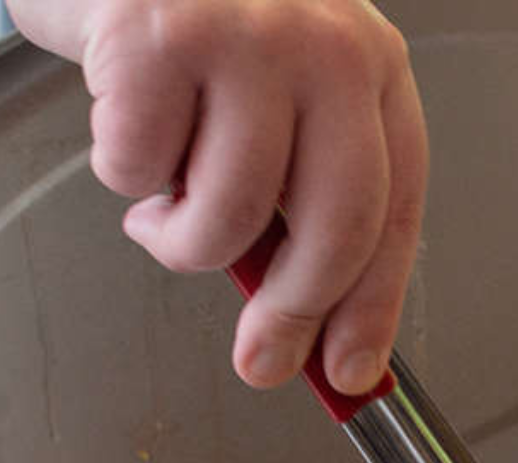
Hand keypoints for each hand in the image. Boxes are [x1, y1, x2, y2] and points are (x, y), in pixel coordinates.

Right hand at [9, 0, 426, 394]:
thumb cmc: (195, 17)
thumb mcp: (277, 88)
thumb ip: (297, 183)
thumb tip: (303, 320)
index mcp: (371, 65)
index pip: (396, 210)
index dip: (372, 306)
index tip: (350, 372)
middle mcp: (326, 47)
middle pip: (335, 227)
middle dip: (293, 314)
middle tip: (259, 359)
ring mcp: (247, 39)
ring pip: (229, 215)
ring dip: (181, 241)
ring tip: (160, 208)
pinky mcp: (161, 38)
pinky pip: (140, 172)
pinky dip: (121, 174)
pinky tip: (123, 124)